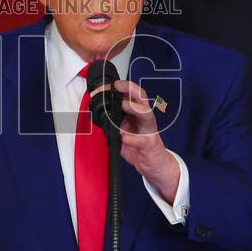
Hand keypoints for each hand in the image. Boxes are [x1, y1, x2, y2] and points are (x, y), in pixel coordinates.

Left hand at [113, 80, 179, 200]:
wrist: (154, 165)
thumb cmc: (139, 147)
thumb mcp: (123, 132)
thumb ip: (113, 124)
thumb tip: (97, 116)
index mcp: (137, 114)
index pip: (131, 95)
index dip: (120, 89)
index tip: (106, 86)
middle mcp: (145, 119)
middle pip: (141, 99)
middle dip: (130, 89)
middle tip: (117, 86)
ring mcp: (149, 131)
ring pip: (146, 114)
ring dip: (134, 108)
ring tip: (123, 105)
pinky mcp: (150, 145)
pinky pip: (141, 141)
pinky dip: (132, 139)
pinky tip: (124, 137)